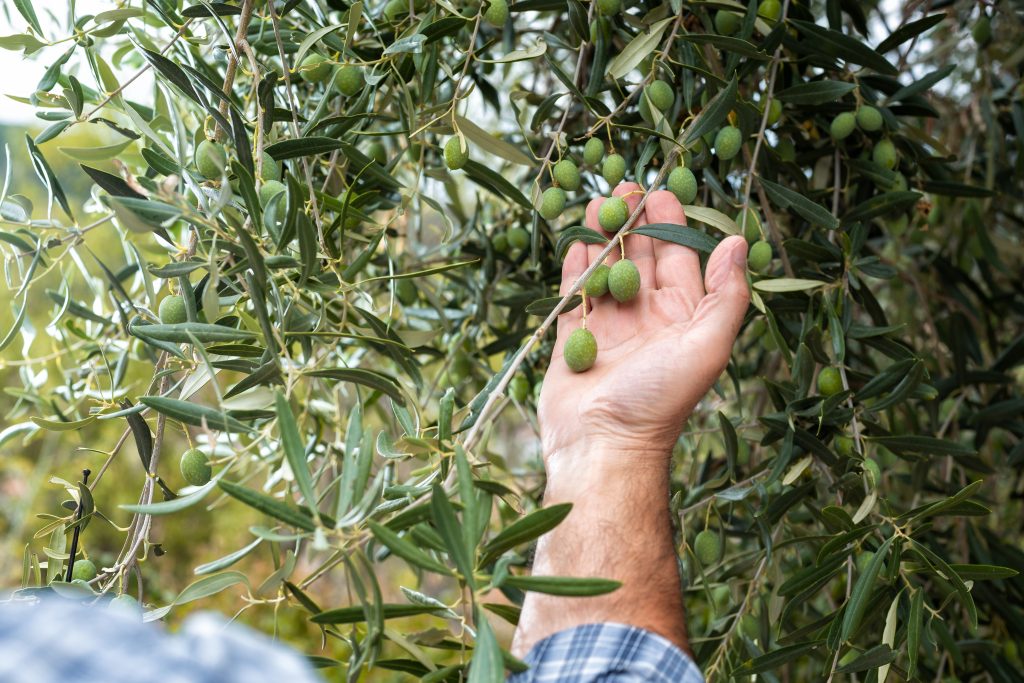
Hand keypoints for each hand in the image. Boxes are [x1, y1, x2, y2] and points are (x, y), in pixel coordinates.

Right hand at [539, 183, 749, 460]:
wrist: (603, 444)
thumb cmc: (660, 398)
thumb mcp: (708, 344)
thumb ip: (726, 295)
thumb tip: (738, 240)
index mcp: (681, 318)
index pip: (678, 260)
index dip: (671, 225)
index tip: (661, 192)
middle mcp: (647, 319)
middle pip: (640, 259)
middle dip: (633, 222)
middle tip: (623, 186)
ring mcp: (610, 329)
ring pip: (606, 271)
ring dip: (602, 237)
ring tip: (596, 203)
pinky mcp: (575, 340)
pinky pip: (574, 296)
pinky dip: (575, 268)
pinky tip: (575, 242)